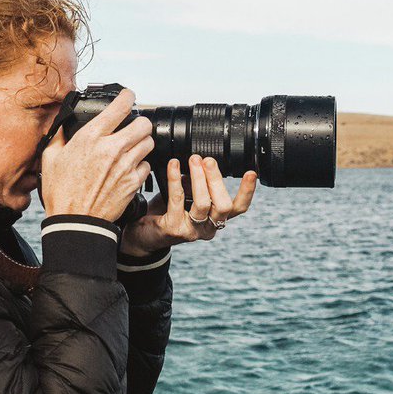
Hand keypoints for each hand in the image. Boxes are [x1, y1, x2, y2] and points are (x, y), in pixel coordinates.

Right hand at [40, 88, 153, 221]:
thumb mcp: (51, 157)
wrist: (75, 222)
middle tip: (133, 126)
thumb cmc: (61, 191)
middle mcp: (112, 148)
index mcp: (91, 137)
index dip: (127, 96)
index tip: (128, 96)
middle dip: (140, 122)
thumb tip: (64, 123)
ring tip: (132, 147)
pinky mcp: (133, 182)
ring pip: (149, 143)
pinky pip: (146, 165)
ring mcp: (126, 166)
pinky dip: (140, 165)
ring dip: (142, 143)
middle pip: (144, 123)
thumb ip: (61, 136)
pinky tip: (129, 168)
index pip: (120, 106)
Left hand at [119, 154, 257, 256]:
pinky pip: (177, 199)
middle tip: (208, 160)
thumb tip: (201, 160)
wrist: (142, 233)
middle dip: (217, 180)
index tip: (251, 172)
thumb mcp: (187, 195)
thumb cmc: (166, 212)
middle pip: (223, 205)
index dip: (247, 191)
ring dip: (199, 178)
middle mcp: (208, 227)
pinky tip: (174, 165)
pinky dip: (176, 179)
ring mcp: (192, 231)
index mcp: (216, 219)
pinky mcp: (174, 229)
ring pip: (204, 203)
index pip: (239, 208)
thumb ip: (197, 182)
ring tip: (193, 160)